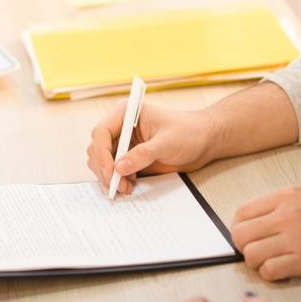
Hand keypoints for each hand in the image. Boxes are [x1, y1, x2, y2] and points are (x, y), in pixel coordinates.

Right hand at [87, 102, 220, 193]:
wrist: (204, 141)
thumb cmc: (188, 132)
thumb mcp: (167, 142)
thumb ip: (143, 154)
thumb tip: (120, 168)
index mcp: (125, 114)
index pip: (101, 133)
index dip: (101, 154)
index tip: (111, 171)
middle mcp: (120, 128)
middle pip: (97, 150)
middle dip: (104, 169)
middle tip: (118, 186)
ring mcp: (123, 144)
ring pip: (102, 162)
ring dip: (110, 177)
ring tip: (126, 187)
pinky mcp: (129, 158)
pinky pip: (114, 171)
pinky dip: (117, 180)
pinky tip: (129, 186)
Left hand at [232, 185, 300, 279]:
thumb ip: (279, 206)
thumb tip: (250, 222)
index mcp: (286, 196)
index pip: (241, 213)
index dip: (238, 229)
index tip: (247, 237)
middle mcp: (288, 215)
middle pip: (240, 235)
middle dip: (244, 247)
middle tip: (257, 252)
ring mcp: (297, 238)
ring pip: (251, 254)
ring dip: (256, 262)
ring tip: (271, 261)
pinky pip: (269, 271)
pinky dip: (271, 274)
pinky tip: (283, 270)